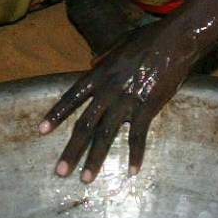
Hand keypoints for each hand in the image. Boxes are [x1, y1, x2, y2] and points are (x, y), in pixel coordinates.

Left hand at [38, 17, 202, 181]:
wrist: (176, 40)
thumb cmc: (150, 38)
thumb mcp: (120, 43)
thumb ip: (104, 56)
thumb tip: (92, 63)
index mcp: (101, 74)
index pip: (72, 97)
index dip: (57, 114)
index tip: (41, 130)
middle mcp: (108, 90)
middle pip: (85, 124)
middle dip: (71, 150)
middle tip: (60, 171)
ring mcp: (127, 100)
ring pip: (105, 135)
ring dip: (94, 159)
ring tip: (85, 179)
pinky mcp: (147, 108)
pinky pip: (138, 136)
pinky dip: (135, 155)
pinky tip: (131, 172)